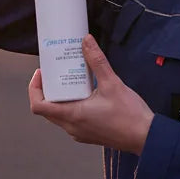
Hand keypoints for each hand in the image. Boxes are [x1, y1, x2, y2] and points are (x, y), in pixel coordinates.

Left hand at [28, 34, 154, 154]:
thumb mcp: (112, 82)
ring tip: (69, 80)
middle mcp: (72, 127)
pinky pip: (70, 120)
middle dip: (46, 90)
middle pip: (46, 109)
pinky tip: (83, 93)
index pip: (38, 106)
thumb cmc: (129, 115)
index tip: (42, 73)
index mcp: (72, 115)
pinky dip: (70, 106)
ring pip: (58, 115)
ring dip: (59, 98)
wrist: (145, 137)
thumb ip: (97, 61)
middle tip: (55, 73)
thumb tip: (86, 41)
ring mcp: (79, 133)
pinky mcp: (88, 134)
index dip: (34, 88)